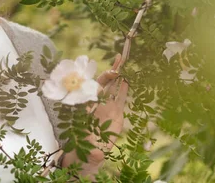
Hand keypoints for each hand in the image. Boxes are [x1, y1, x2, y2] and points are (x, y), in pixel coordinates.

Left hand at [61, 54, 128, 171]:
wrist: (91, 154)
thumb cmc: (86, 151)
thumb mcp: (89, 153)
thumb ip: (94, 153)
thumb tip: (98, 154)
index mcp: (88, 113)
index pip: (92, 93)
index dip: (99, 83)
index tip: (107, 76)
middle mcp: (97, 107)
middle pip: (103, 85)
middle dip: (110, 72)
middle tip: (118, 58)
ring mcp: (107, 108)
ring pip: (112, 88)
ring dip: (117, 75)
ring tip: (123, 60)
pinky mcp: (117, 113)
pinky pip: (120, 98)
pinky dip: (124, 88)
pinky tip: (128, 78)